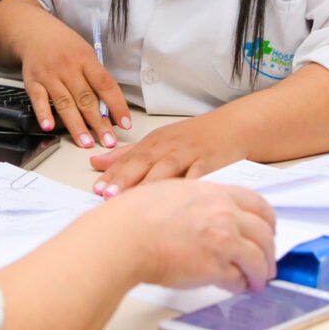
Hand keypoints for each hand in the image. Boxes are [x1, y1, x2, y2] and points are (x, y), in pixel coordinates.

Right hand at [16, 24, 131, 149]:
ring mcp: (49, 75)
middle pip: (85, 98)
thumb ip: (95, 78)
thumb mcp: (85, 53)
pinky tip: (49, 127)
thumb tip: (108, 108)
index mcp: (86, 59)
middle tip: (108, 141)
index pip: (105, 84)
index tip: (125, 124)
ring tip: (85, 142)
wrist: (34, 33)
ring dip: (76, 125)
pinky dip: (44, 114)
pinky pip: (38, 100)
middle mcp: (68, 67)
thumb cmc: (65, 47)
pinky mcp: (32, 82)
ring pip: (64, 103)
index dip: (117, 105)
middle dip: (98, 123)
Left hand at [90, 114, 247, 194]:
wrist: (233, 127)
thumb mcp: (157, 142)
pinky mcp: (211, 163)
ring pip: (167, 169)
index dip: (113, 174)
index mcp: (154, 143)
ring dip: (150, 185)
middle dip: (125, 179)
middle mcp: (169, 147)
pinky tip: (178, 201)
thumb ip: (126, 155)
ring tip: (136, 201)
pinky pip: (198, 176)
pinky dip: (188, 187)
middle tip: (108, 195)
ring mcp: (190, 154)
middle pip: (144, 162)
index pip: (129, 159)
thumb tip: (95, 163)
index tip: (97, 190)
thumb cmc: (193, 139)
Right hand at [99, 179, 276, 292]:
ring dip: (260, 273)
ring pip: (258, 259)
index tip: (268, 230)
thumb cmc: (138, 213)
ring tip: (257, 281)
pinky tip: (236, 286)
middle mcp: (225, 215)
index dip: (268, 221)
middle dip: (269, 250)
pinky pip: (239, 280)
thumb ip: (199, 200)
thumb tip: (207, 213)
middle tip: (266, 260)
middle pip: (264, 233)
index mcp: (216, 193)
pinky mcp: (215, 268)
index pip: (258, 204)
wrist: (127, 234)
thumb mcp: (175, 191)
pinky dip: (240, 285)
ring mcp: (223, 241)